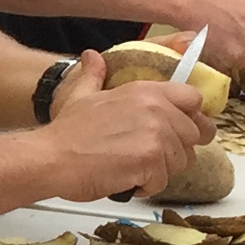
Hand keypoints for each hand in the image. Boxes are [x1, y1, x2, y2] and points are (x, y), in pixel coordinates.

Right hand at [39, 54, 214, 199]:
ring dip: (159, 171)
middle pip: (193, 136)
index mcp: (145, 91)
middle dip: (174, 151)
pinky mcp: (150, 161)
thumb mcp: (81, 96)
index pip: (194, 100)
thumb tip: (91, 57)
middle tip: (147, 157)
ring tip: (131, 169)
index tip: (177, 130)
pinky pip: (161, 182)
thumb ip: (93, 76)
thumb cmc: (65, 133)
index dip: (190, 118)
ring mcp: (155, 135)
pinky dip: (144, 187)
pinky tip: (125, 180)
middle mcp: (156, 109)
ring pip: (180, 162)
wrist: (50, 158)